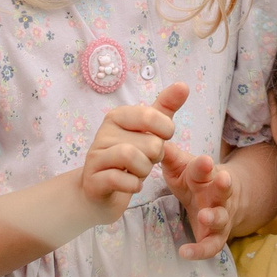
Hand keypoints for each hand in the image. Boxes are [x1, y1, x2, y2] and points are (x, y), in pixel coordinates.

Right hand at [79, 83, 186, 223]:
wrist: (103, 191)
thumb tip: (183, 85)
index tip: (160, 138)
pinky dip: (133, 185)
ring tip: (139, 172)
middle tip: (145, 159)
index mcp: (117, 116)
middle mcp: (103, 132)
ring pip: (133, 158)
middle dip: (155, 156)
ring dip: (145, 170)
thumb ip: (165, 108)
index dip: (165, 131)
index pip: (150, 115)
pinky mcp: (93, 181)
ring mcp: (95, 157)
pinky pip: (121, 180)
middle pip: (149, 142)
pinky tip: (131, 184)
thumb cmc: (130, 158)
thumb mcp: (149, 131)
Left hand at [159, 138, 240, 259]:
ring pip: (222, 217)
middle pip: (224, 189)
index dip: (204, 166)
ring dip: (216, 217)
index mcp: (207, 175)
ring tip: (206, 217)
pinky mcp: (216, 236)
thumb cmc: (195, 180)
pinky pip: (211, 246)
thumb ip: (170, 157)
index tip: (203, 161)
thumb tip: (154, 140)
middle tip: (222, 180)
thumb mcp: (182, 168)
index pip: (205, 168)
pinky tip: (185, 253)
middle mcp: (218, 194)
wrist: (220, 199)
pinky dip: (200, 251)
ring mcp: (220, 215)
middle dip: (223, 185)